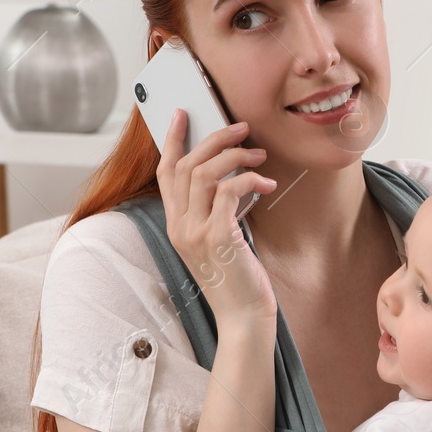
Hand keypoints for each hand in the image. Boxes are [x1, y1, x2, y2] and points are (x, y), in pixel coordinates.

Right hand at [153, 108, 278, 330]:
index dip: (171, 140)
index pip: (165, 173)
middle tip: (241, 128)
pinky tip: (267, 184)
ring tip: (260, 156)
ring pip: (204, 173)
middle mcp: (180, 227)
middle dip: (214, 138)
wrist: (243, 317)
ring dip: (235, 156)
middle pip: (186, 165)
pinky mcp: (219, 237)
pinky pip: (229, 191)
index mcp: (176, 226)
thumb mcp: (219, 242)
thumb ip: (216, 212)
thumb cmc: (237, 280)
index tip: (181, 115)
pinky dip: (249, 179)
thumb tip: (233, 178)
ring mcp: (196, 232)